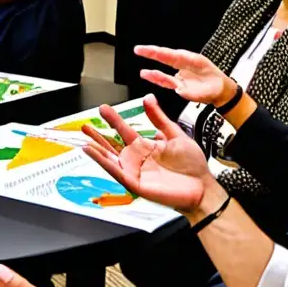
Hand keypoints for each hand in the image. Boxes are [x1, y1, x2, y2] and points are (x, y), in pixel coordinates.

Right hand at [82, 94, 221, 214]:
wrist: (203, 187)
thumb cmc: (192, 167)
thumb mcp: (175, 135)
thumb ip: (159, 118)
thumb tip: (149, 99)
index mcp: (145, 147)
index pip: (124, 131)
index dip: (113, 120)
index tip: (103, 109)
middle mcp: (137, 159)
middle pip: (112, 146)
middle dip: (97, 136)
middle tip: (84, 126)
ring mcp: (135, 172)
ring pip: (110, 160)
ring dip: (96, 151)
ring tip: (84, 141)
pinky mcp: (135, 184)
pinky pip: (116, 172)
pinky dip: (103, 163)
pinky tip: (94, 154)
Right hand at [135, 45, 238, 107]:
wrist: (221, 90)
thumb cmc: (216, 85)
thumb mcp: (211, 89)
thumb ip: (194, 91)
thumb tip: (179, 90)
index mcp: (193, 61)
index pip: (173, 55)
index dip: (159, 52)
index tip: (148, 49)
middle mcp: (184, 65)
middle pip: (166, 57)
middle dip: (152, 53)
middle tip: (138, 49)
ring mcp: (180, 73)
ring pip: (164, 69)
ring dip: (153, 71)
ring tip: (142, 72)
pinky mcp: (178, 82)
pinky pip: (165, 80)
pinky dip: (156, 78)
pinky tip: (146, 74)